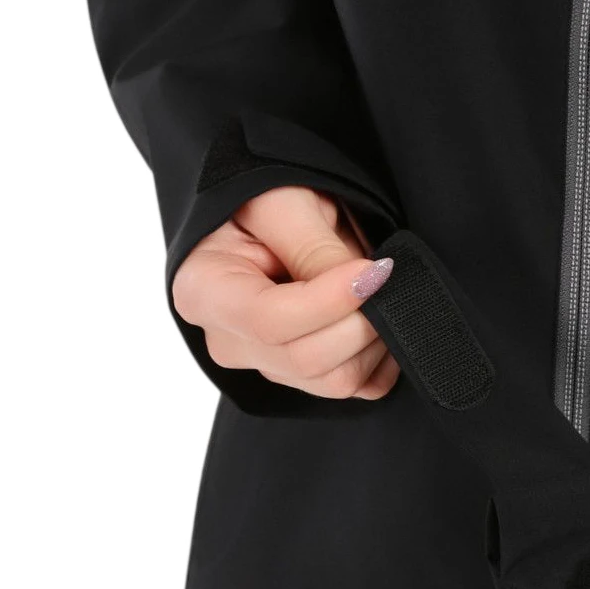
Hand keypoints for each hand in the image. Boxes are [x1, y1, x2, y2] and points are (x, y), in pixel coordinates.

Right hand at [171, 186, 398, 398]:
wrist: (281, 217)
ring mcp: (269, 367)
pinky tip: (384, 320)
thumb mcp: (283, 203)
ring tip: (382, 290)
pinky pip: (359, 388)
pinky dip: (383, 360)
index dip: (329, 302)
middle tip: (385, 277)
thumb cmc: (268, 201)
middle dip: (359, 322)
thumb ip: (313, 247)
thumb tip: (361, 287)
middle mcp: (231, 341)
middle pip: (305, 359)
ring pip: (335, 380)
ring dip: (375, 339)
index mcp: (204, 293)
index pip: (268, 321)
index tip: (372, 272)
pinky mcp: (307, 380)